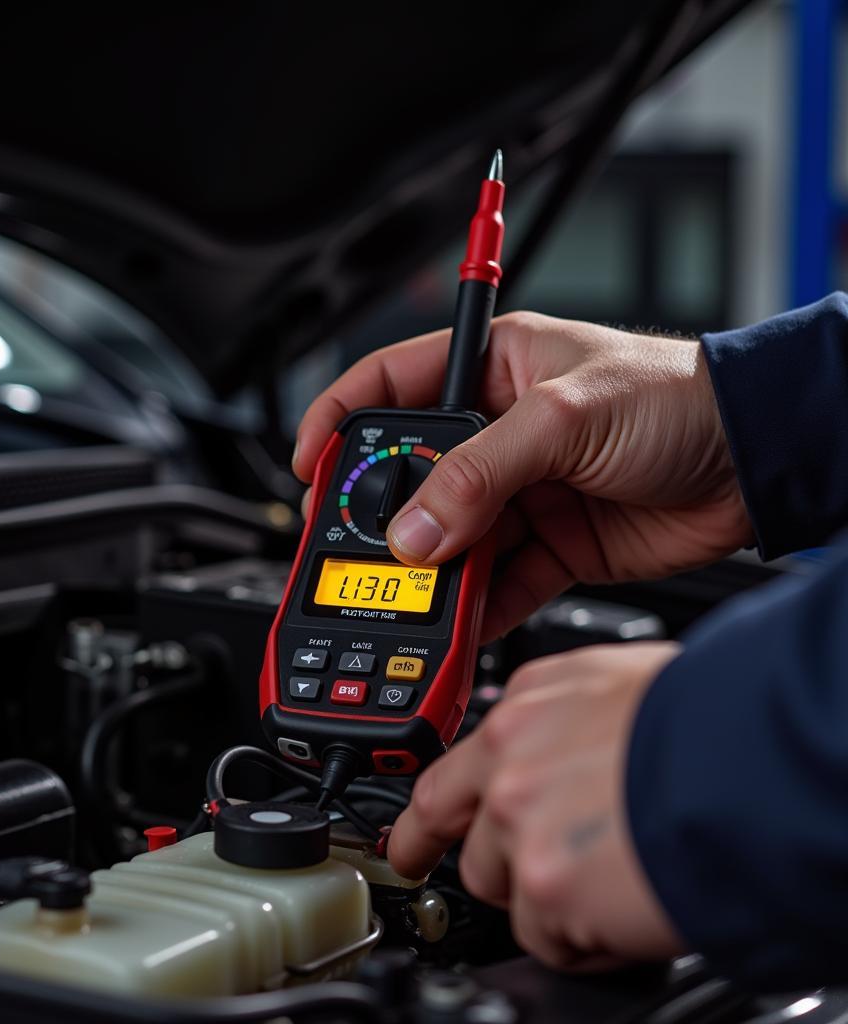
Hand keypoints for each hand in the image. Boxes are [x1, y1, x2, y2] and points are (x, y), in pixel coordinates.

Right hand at [293, 312, 752, 639]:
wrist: (758, 462)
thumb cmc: (679, 399)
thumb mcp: (564, 417)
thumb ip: (480, 475)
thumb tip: (413, 532)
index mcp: (492, 372)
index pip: (388, 387)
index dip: (338, 422)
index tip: (307, 466)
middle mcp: (497, 434)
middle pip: (409, 478)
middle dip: (380, 517)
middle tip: (355, 550)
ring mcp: (521, 494)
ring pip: (449, 540)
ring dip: (430, 573)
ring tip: (415, 597)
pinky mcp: (549, 546)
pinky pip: (493, 583)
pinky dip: (473, 608)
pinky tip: (458, 624)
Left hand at [388, 642, 685, 970]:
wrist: (755, 760)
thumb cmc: (711, 720)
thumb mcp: (619, 685)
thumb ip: (565, 721)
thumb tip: (559, 748)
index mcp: (526, 707)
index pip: (450, 772)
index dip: (427, 819)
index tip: (407, 843)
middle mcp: (509, 759)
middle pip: (466, 839)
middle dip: (500, 864)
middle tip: (532, 876)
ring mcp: (519, 822)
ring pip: (500, 888)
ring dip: (548, 897)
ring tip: (613, 874)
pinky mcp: (545, 885)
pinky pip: (544, 937)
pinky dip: (583, 937)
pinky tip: (625, 902)